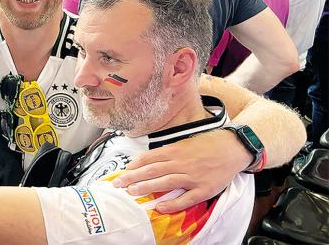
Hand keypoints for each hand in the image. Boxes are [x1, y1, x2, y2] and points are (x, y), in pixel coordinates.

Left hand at [114, 129, 249, 212]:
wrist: (232, 148)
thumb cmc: (206, 145)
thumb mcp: (183, 144)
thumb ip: (167, 153)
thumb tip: (148, 161)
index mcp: (175, 150)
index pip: (149, 158)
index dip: (134, 165)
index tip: (122, 171)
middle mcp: (181, 163)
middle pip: (153, 170)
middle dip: (133, 177)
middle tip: (118, 183)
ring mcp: (193, 176)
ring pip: (166, 182)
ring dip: (147, 187)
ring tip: (132, 192)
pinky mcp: (204, 189)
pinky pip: (187, 199)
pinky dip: (173, 204)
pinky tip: (160, 207)